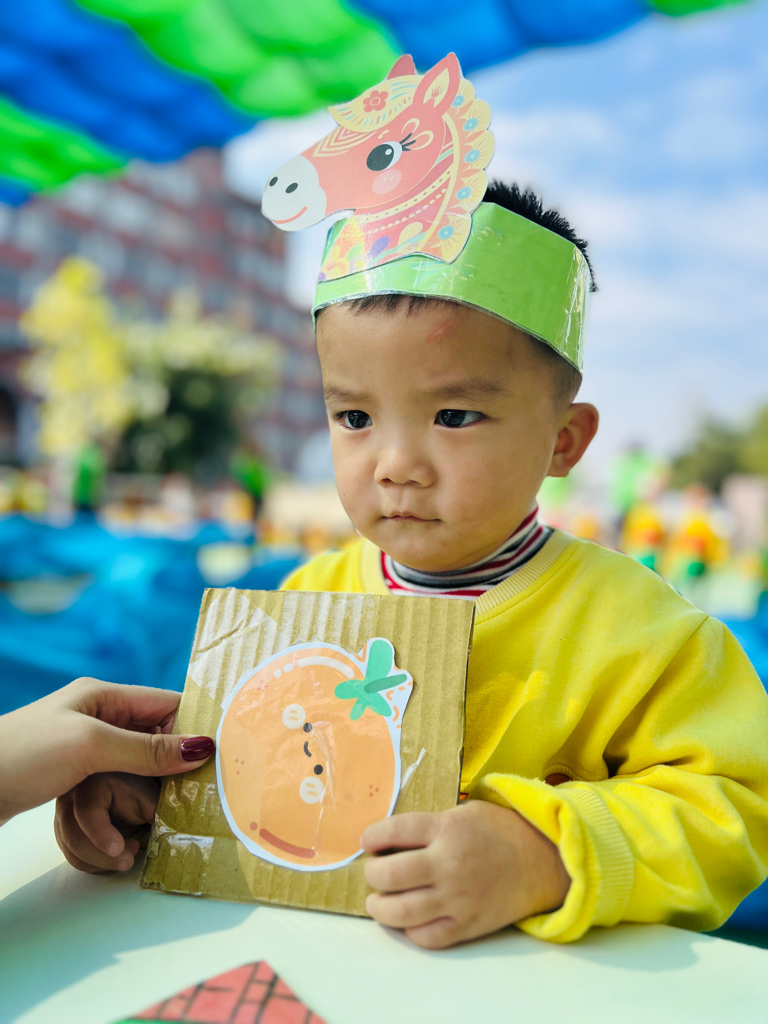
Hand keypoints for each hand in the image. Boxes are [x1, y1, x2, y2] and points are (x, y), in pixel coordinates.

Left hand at [0, 678, 213, 823]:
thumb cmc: (23, 754)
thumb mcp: (91, 746)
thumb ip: (145, 749)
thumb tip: (201, 748)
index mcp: (104, 696)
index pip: (166, 704)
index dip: (194, 727)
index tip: (222, 755)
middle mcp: (98, 718)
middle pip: (155, 735)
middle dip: (177, 761)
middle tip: (204, 791)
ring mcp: (84, 748)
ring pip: (138, 763)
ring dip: (154, 787)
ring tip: (177, 812)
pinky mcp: (73, 777)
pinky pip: (116, 783)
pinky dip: (131, 799)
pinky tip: (142, 819)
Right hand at [55, 773, 158, 872]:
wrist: (123, 782)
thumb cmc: (138, 787)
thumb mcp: (149, 796)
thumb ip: (156, 812)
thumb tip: (170, 834)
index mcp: (91, 782)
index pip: (87, 812)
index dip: (101, 834)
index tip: (119, 849)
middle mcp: (70, 798)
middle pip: (74, 836)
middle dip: (102, 857)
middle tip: (129, 861)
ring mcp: (62, 815)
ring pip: (72, 850)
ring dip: (100, 861)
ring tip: (128, 855)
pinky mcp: (63, 830)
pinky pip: (72, 855)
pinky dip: (94, 863)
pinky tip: (114, 857)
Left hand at [362, 799, 569, 948]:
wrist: (541, 861)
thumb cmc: (498, 831)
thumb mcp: (463, 813)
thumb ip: (429, 825)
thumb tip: (390, 839)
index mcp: (446, 829)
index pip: (392, 831)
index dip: (371, 837)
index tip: (368, 841)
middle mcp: (448, 864)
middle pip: (389, 875)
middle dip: (372, 873)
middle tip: (374, 871)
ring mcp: (457, 898)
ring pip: (400, 911)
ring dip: (379, 907)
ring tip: (378, 900)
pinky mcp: (467, 925)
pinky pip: (426, 937)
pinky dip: (409, 930)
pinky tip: (408, 919)